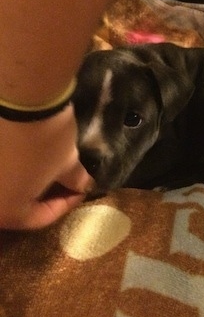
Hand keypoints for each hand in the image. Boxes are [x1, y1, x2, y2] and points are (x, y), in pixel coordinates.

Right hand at [0, 104, 92, 229]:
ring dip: (23, 178)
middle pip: (16, 204)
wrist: (20, 97)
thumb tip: (83, 185)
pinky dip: (11, 163)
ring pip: (4, 184)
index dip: (64, 204)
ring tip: (43, 165)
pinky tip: (24, 151)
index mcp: (6, 212)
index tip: (80, 189)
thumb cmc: (46, 140)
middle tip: (62, 180)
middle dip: (40, 193)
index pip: (39, 218)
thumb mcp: (67, 163)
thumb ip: (75, 180)